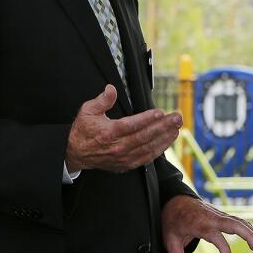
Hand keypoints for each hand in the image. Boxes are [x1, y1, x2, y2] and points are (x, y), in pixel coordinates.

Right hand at [65, 85, 181, 172]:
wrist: (77, 153)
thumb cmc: (84, 131)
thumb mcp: (88, 111)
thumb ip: (102, 100)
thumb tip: (111, 89)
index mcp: (108, 132)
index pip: (131, 125)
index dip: (147, 119)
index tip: (160, 112)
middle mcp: (117, 146)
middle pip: (144, 136)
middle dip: (163, 127)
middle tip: (176, 118)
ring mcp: (123, 157)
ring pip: (148, 148)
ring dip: (165, 138)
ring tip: (176, 128)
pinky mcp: (126, 164)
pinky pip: (146, 158)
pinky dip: (159, 150)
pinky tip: (167, 141)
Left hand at [161, 194, 252, 252]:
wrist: (174, 201)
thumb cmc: (173, 219)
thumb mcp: (170, 239)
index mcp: (198, 223)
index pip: (214, 235)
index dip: (222, 246)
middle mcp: (211, 218)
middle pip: (233, 223)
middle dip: (247, 235)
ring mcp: (218, 215)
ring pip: (238, 221)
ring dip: (251, 232)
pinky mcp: (221, 215)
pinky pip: (237, 220)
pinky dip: (248, 228)